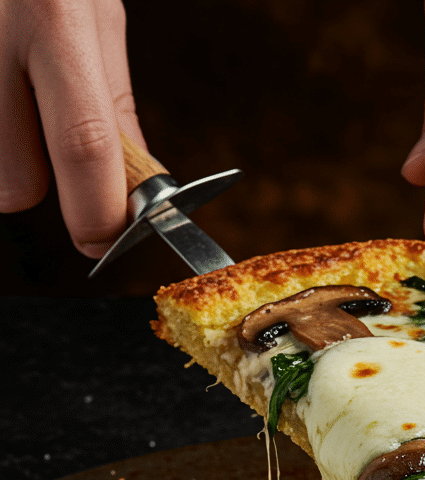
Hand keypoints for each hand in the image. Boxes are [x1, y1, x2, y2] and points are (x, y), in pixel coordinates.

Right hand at [0, 0, 144, 256]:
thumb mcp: (92, 8)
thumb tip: (137, 187)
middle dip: (32, 180)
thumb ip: (110, 103)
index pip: (85, 145)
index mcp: (54, 16)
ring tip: (4, 82)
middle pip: (14, 186)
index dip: (99, 212)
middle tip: (33, 123)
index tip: (106, 237)